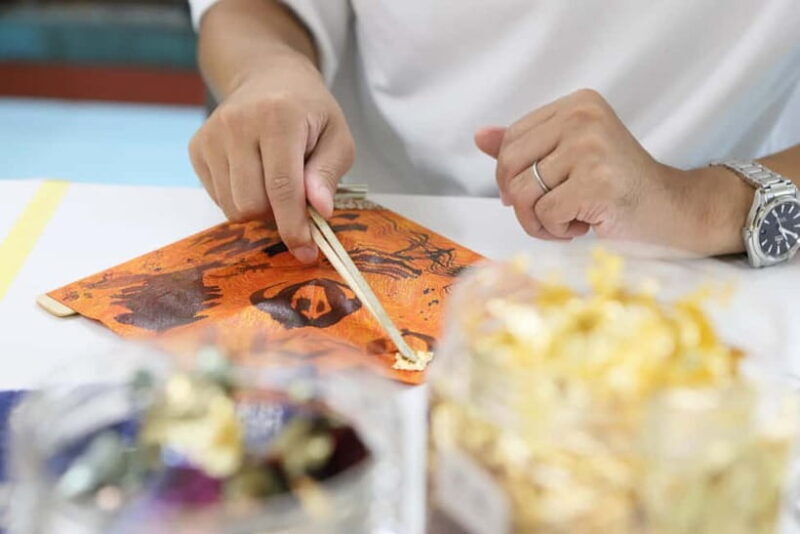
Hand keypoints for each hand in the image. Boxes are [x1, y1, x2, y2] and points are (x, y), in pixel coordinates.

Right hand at [189, 52, 354, 262]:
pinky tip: (254, 175)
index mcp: (278, 118)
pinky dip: (240, 199)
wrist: (267, 76)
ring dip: (259, 210)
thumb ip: (328, 174)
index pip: (282, 188)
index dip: (294, 227)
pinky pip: (218, 198)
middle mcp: (236, 124)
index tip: (306, 252)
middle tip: (297, 203)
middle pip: (251, 205)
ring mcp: (211, 136)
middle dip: (277, 217)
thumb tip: (320, 211)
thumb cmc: (309, 111)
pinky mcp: (196, 148)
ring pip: (232, 208)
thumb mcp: (337, 137)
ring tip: (275, 183)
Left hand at [474, 89, 752, 254]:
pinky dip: (557, 231)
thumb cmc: (618, 188)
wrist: (674, 211)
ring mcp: (591, 148)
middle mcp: (583, 117)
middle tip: (549, 213)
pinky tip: (584, 226)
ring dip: (539, 221)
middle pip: (509, 165)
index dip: (512, 176)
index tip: (537, 192)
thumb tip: (480, 136)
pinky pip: (544, 216)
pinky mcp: (596, 183)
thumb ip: (527, 145)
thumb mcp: (570, 157)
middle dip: (520, 201)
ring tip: (568, 220)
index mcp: (577, 104)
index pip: (511, 140)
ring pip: (522, 194)